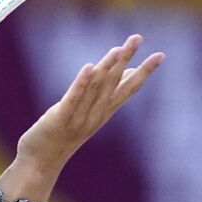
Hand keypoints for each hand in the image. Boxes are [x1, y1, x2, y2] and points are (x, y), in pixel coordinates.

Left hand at [16, 34, 164, 170]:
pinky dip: (82, 83)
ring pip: (96, 88)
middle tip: (137, 38)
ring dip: (107, 67)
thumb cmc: (66, 134)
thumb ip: (109, 93)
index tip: (160, 55)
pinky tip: (89, 67)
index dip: (145, 71)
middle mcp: (96, 114)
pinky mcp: (60, 119)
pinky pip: (73, 99)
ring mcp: (79, 117)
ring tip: (119, 48)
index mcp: (104, 112)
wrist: (41, 163)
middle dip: (126, 59)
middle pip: (114, 83)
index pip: (128, 88)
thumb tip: (130, 73)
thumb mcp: (91, 113)